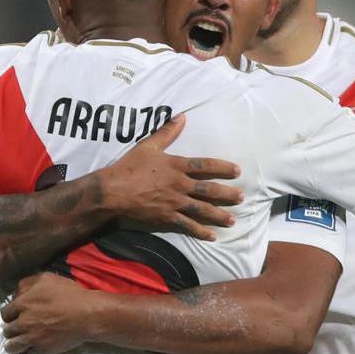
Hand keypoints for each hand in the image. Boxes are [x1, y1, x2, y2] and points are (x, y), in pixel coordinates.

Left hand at [1, 273, 98, 353]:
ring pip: (12, 346)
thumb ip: (27, 284)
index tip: (16, 316)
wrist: (87, 315)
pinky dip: (27, 350)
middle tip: (20, 327)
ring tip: (21, 341)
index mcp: (22, 304)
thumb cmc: (69, 295)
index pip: (5, 313)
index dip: (11, 314)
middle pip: (7, 330)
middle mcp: (23, 322)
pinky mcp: (41, 349)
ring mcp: (32, 337)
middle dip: (12, 329)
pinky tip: (33, 345)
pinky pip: (27, 353)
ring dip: (14, 343)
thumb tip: (16, 292)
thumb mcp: (46, 279)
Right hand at [96, 116, 242, 239]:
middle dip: (227, 194)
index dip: (223, 167)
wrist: (113, 190)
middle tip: (241, 197)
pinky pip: (188, 225)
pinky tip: (213, 236)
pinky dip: (201, 231)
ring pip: (202, 209)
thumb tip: (182, 116)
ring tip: (233, 220)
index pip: (205, 165)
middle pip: (209, 189)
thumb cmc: (130, 166)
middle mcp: (179, 184)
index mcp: (177, 165)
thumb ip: (167, 132)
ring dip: (219, 215)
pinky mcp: (167, 217)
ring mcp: (174, 202)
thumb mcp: (148, 145)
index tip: (237, 171)